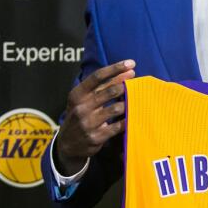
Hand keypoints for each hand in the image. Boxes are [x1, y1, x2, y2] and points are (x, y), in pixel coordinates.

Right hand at [54, 60, 135, 174]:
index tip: (131, 63)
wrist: (68, 144)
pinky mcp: (96, 136)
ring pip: (116, 108)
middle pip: (109, 91)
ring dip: (129, 103)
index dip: (115, 68)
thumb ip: (102, 87)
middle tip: (139, 83)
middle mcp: (81, 107)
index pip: (97, 77)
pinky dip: (129, 120)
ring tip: (139, 100)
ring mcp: (88, 122)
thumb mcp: (84, 100)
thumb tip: (128, 72)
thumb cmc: (81, 116)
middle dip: (126, 86)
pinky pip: (118, 126)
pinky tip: (136, 116)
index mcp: (77, 95)